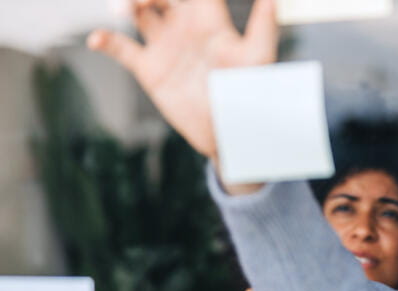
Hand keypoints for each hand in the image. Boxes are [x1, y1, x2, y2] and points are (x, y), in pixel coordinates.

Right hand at [87, 0, 277, 159]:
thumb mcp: (259, 60)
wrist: (228, 133)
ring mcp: (166, 47)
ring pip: (138, 13)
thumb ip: (264, 26)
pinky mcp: (150, 69)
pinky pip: (121, 48)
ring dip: (127, 4)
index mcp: (210, 21)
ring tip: (124, 9)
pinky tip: (97, 40)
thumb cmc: (249, 96)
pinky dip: (105, 40)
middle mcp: (185, 29)